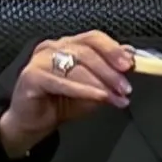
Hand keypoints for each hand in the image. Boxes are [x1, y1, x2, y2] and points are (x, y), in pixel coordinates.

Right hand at [0, 31, 133, 156]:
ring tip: (116, 97)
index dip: (113, 49)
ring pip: (76, 66)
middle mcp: (53, 47)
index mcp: (68, 45)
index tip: (130, 64)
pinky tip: (100, 97)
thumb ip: (109, 73)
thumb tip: (131, 58)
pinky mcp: (31, 76)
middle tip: (126, 87)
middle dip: (110, 71)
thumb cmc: (61, 103)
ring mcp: (40, 60)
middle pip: (87, 51)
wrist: (33, 123)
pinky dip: (84, 90)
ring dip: (101, 83)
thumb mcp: (93, 88)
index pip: (93, 38)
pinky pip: (62, 82)